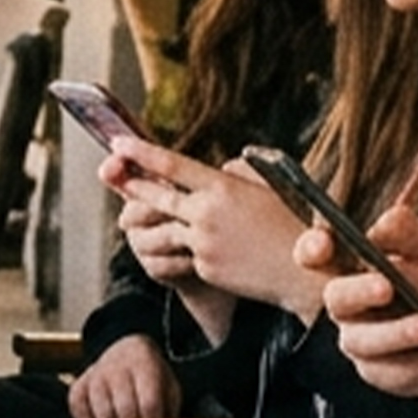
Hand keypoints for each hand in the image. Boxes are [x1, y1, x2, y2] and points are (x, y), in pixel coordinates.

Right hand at [64, 333, 181, 417]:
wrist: (127, 352)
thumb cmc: (151, 378)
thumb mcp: (169, 387)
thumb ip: (166, 410)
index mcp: (144, 364)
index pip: (150, 402)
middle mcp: (116, 367)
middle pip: (125, 409)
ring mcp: (95, 375)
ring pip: (103, 413)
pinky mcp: (79, 385)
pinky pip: (78, 409)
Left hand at [113, 140, 317, 321]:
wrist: (306, 273)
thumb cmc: (292, 224)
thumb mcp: (268, 186)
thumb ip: (237, 174)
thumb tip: (217, 168)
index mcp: (223, 188)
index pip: (171, 165)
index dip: (140, 153)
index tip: (118, 143)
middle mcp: (207, 214)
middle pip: (156, 196)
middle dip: (131, 185)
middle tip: (111, 172)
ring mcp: (203, 243)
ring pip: (160, 229)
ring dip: (146, 223)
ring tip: (130, 217)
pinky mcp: (204, 268)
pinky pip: (181, 254)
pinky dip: (178, 248)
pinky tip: (175, 246)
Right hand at [313, 203, 417, 401]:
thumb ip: (411, 232)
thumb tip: (389, 219)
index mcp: (352, 268)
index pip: (314, 256)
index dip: (312, 248)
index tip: (326, 243)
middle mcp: (349, 308)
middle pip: (336, 300)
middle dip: (359, 292)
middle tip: (386, 287)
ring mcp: (363, 343)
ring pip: (364, 343)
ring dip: (396, 335)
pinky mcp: (385, 374)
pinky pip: (408, 373)